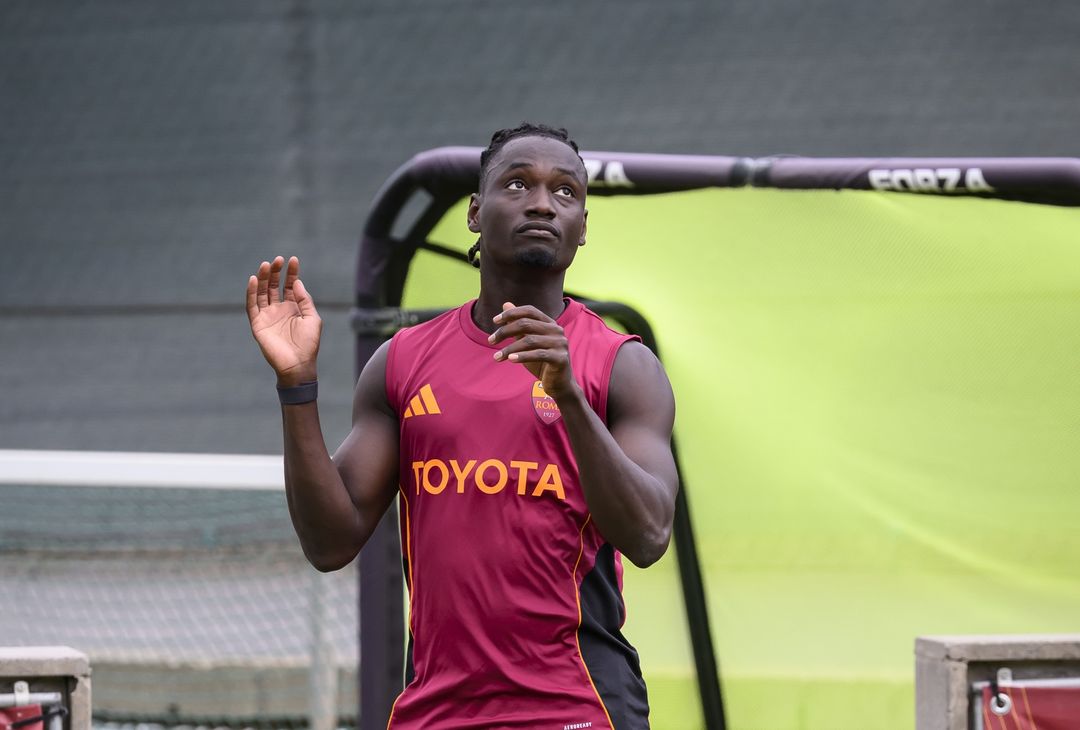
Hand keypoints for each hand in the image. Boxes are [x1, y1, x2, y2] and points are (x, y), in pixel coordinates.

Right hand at [246, 256, 321, 385]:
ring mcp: (267, 316)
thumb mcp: (312, 318)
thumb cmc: (308, 344)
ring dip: (263, 278)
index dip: (291, 273)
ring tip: (266, 265)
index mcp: (293, 308)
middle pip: (274, 286)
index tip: (293, 260)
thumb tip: (297, 282)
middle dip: (276, 272)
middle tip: (278, 260)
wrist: (298, 364)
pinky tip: (255, 279)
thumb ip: (304, 300)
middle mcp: (279, 309)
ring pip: (262, 292)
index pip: (289, 286)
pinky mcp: (258, 324)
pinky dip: (252, 292)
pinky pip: (252, 305)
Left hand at [488, 302, 577, 399]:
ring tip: (496, 357)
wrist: (559, 385)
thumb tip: (505, 304)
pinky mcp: (560, 358)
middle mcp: (557, 330)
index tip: (495, 321)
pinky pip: (538, 354)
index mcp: (550, 323)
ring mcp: (560, 344)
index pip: (530, 310)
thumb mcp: (527, 342)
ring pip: (529, 340)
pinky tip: (510, 359)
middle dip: (505, 331)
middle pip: (526, 324)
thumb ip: (518, 324)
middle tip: (491, 340)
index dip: (511, 313)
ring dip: (509, 348)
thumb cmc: (541, 363)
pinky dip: (522, 356)